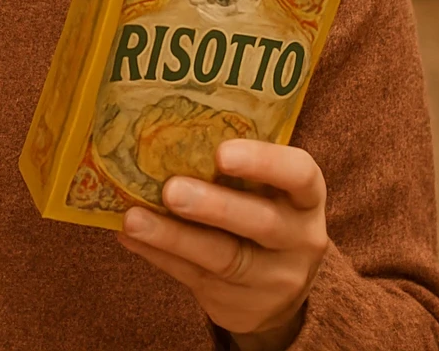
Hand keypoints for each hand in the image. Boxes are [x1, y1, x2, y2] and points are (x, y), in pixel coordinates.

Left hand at [116, 139, 327, 348]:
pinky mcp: (240, 304)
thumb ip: (236, 169)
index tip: (221, 153)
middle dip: (214, 206)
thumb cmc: (264, 212)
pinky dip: (159, 256)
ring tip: (133, 220)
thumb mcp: (269, 191)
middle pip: (261, 222)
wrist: (281, 290)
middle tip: (171, 190)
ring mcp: (272, 278)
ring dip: (173, 237)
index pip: (299, 175)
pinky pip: (194, 278)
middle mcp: (299, 238)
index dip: (264, 163)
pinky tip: (131, 238)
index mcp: (307, 197)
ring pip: (222, 257)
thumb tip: (164, 134)